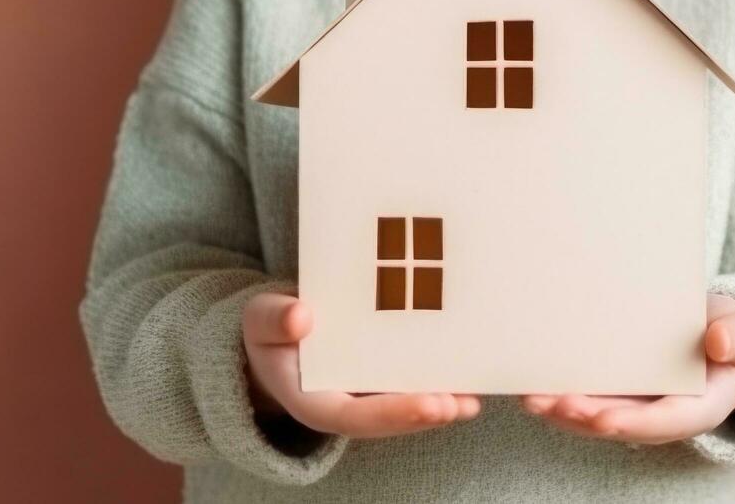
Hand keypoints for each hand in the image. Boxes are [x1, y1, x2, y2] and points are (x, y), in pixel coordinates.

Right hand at [242, 292, 481, 437]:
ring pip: (407, 404)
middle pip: (390, 417)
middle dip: (425, 412)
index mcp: (315, 402)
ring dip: (441, 403)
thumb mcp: (261, 320)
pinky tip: (470, 375)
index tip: (431, 405)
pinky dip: (440, 381)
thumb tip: (299, 317)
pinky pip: (413, 383)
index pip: (356, 417)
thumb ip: (275, 321)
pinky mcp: (383, 379)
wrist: (278, 334)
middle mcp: (347, 406)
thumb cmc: (270, 328)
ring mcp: (367, 394)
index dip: (394, 413)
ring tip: (473, 396)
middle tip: (459, 404)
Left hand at [520, 293, 734, 444]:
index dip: (631, 423)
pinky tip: (531, 383)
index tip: (602, 419)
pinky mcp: (620, 389)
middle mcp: (662, 413)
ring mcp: (638, 403)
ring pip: (596, 414)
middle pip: (618, 422)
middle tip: (547, 402)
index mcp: (697, 408)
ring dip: (561, 409)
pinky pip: (589, 395)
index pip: (661, 421)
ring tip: (529, 395)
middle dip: (581, 417)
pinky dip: (560, 392)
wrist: (726, 338)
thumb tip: (719, 342)